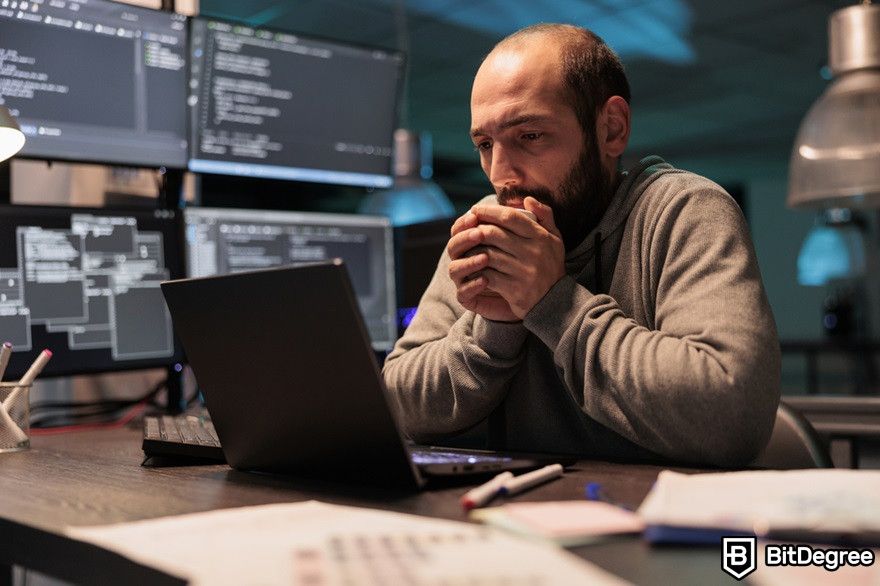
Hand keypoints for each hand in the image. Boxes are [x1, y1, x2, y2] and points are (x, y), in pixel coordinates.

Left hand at [453, 197, 564, 319]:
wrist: (555, 301)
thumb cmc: (551, 266)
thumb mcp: (555, 239)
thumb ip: (545, 216)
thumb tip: (528, 199)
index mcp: (541, 237)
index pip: (510, 217)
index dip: (490, 211)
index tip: (476, 210)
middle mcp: (533, 253)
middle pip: (495, 234)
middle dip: (477, 229)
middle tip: (467, 228)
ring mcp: (523, 271)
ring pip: (488, 254)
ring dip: (473, 249)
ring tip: (466, 246)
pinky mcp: (514, 289)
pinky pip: (488, 275)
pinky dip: (477, 269)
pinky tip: (472, 266)